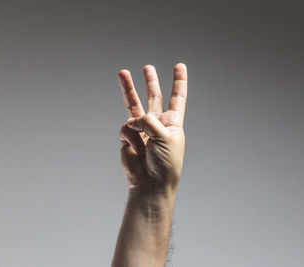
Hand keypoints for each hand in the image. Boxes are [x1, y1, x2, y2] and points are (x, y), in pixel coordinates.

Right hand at [118, 63, 187, 194]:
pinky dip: (131, 137)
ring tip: (123, 72)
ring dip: (128, 88)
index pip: (177, 97)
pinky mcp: (128, 138)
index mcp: (172, 123)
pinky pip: (127, 128)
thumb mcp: (165, 137)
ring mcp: (141, 130)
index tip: (180, 66)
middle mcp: (157, 124)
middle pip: (153, 97)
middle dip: (150, 82)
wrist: (151, 184)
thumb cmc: (165, 163)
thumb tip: (131, 120)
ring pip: (133, 105)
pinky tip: (136, 148)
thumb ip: (149, 121)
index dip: (178, 82)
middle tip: (148, 68)